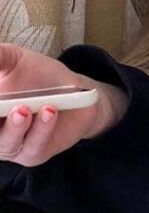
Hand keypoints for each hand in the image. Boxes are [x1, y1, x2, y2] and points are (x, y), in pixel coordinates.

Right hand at [0, 43, 126, 166]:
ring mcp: (13, 145)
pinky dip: (42, 129)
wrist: (77, 91)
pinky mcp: (36, 153)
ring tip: (23, 109)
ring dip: (15, 128)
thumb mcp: (14, 59)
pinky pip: (35, 145)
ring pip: (7, 144)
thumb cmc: (40, 76)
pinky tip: (49, 111)